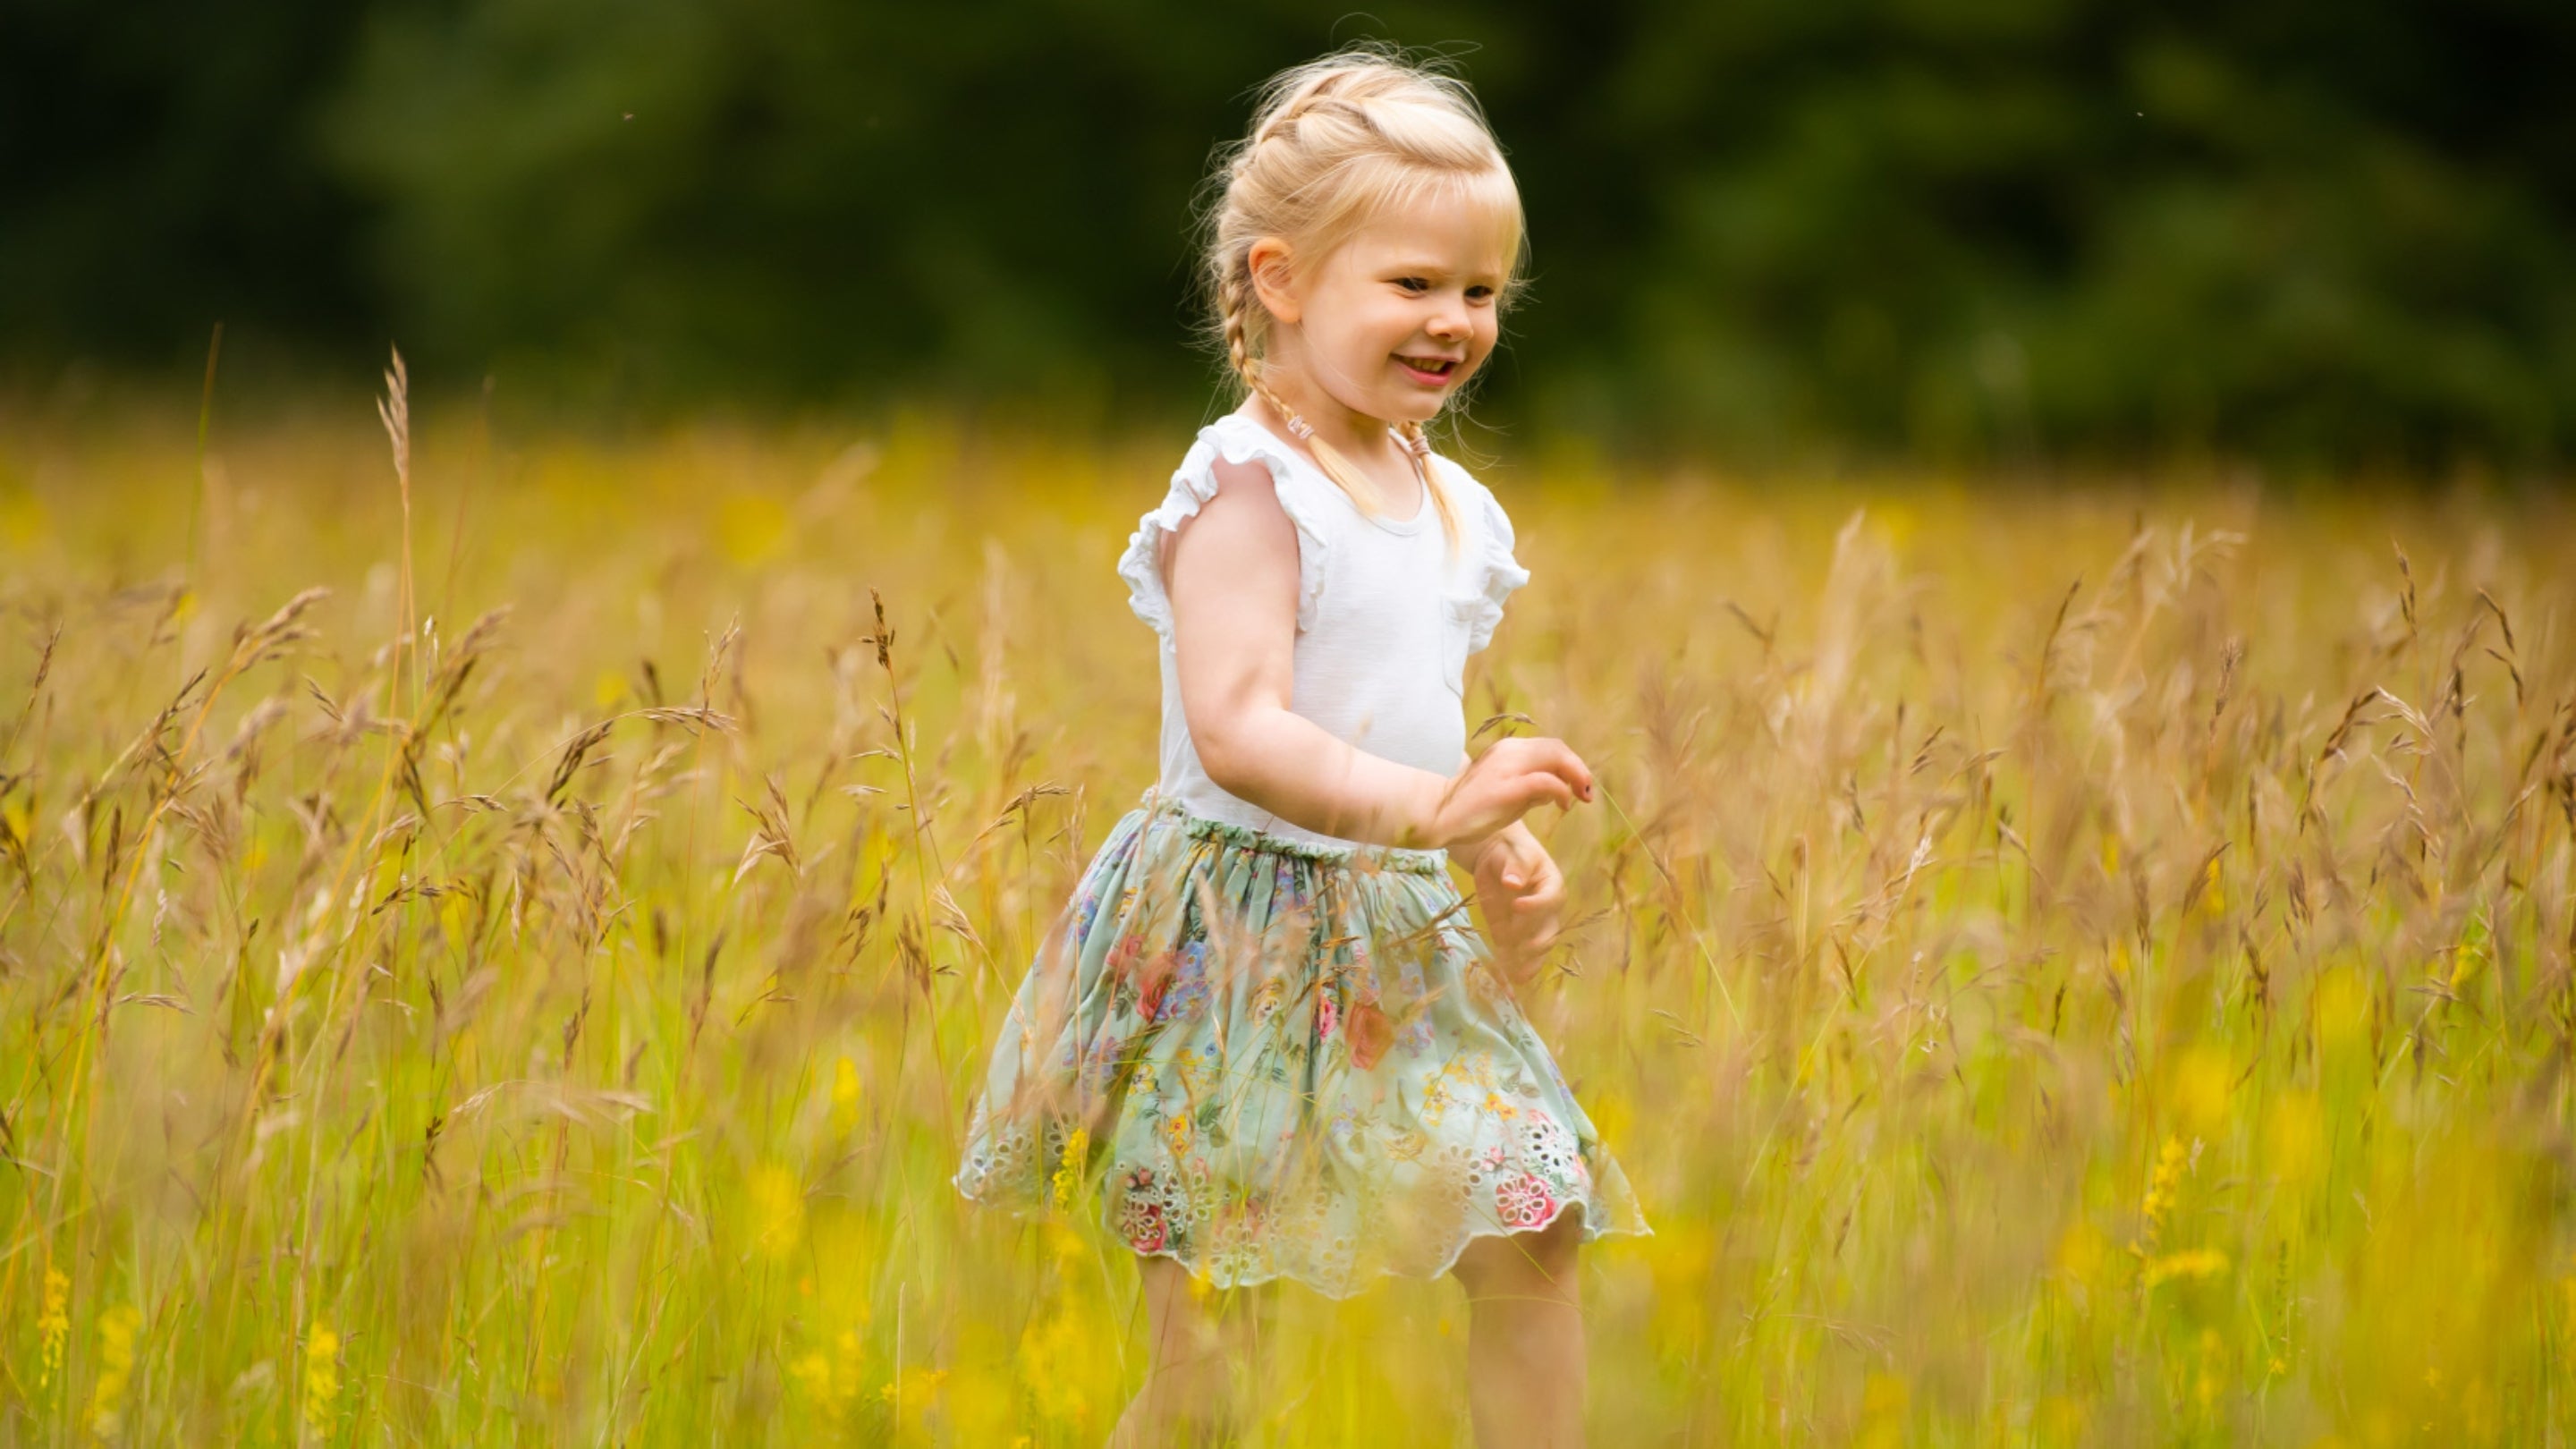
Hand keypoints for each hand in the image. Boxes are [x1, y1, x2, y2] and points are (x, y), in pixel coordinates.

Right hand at [1414, 737, 1593, 851]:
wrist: (1440, 814)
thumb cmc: (1473, 807)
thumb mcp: (1507, 789)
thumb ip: (1531, 786)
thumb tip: (1557, 789)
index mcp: (1509, 749)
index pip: (1551, 747)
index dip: (1572, 764)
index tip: (1580, 786)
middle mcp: (1509, 751)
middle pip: (1557, 748)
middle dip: (1579, 769)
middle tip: (1587, 793)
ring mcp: (1508, 767)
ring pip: (1555, 758)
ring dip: (1575, 776)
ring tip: (1580, 798)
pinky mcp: (1507, 788)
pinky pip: (1545, 782)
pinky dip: (1561, 791)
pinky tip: (1562, 804)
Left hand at [1473, 827, 1565, 986]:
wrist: (1494, 856)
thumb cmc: (1510, 849)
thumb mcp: (1513, 852)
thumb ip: (1515, 866)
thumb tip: (1513, 883)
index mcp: (1552, 885)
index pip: (1550, 899)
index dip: (1536, 905)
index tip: (1516, 905)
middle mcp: (1546, 909)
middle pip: (1550, 929)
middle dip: (1539, 942)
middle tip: (1526, 948)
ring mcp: (1530, 924)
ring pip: (1538, 947)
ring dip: (1530, 963)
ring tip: (1520, 976)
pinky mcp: (1510, 933)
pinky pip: (1516, 952)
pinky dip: (1512, 964)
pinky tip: (1506, 978)